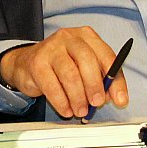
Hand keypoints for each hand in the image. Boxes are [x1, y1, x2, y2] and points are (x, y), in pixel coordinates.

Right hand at [0, 27, 129, 119]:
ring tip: (80, 111)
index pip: (107, 56)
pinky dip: (62, 102)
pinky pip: (52, 86)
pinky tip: (66, 109)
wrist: (26, 63)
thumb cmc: (60, 66)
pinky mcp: (37, 62)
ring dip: (78, 98)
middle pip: (87, 60)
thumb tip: (111, 96)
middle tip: (96, 103)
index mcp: (86, 36)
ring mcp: (51, 48)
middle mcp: (69, 37)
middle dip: (94, 86)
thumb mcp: (83, 68)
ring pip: (69, 74)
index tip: (120, 100)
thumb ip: (100, 79)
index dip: (116, 80)